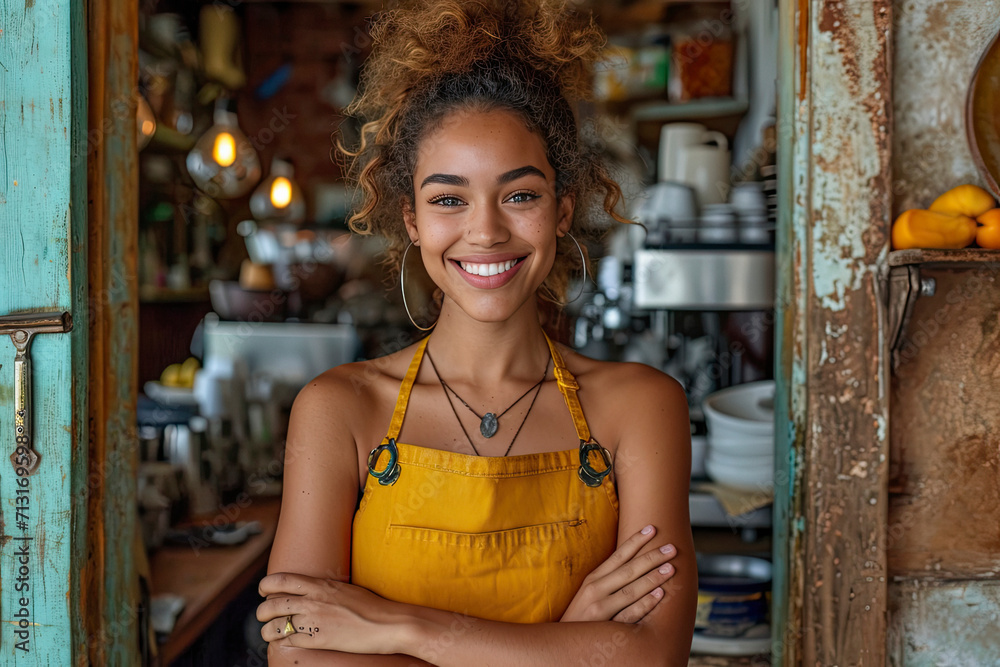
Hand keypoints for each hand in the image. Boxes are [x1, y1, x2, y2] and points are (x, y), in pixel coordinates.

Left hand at [257, 573, 405, 653]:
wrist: (387, 624)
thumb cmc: (371, 606)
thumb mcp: (344, 589)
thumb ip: (324, 589)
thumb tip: (313, 590)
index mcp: (319, 584)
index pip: (279, 580)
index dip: (266, 586)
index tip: (265, 592)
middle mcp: (312, 600)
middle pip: (271, 603)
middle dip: (262, 611)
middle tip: (265, 616)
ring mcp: (314, 620)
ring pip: (274, 625)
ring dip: (267, 630)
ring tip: (269, 633)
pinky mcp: (317, 639)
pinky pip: (288, 641)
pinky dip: (282, 642)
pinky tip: (285, 642)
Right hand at [559, 525, 676, 623]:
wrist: (563, 641)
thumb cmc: (581, 614)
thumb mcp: (589, 591)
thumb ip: (607, 578)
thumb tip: (631, 562)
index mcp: (593, 579)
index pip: (618, 555)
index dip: (635, 541)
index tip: (652, 529)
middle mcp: (596, 590)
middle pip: (629, 570)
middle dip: (652, 557)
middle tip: (671, 548)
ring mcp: (600, 608)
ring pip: (631, 590)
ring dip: (652, 578)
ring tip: (670, 569)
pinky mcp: (606, 626)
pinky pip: (629, 613)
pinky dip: (644, 604)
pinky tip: (659, 595)